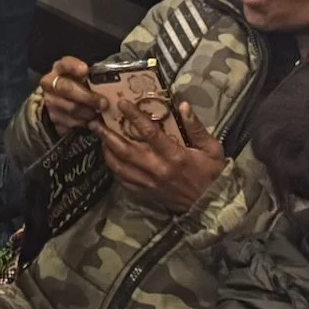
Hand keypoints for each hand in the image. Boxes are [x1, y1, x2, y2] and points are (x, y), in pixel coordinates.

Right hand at [37, 57, 102, 133]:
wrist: (60, 102)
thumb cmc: (78, 87)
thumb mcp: (84, 78)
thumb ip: (94, 78)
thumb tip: (114, 83)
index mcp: (60, 68)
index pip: (65, 64)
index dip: (74, 67)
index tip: (85, 71)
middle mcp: (50, 83)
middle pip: (67, 89)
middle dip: (87, 97)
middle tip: (104, 103)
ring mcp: (49, 101)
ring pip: (71, 108)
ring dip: (89, 113)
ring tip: (100, 114)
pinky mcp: (53, 117)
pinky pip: (70, 123)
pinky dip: (84, 123)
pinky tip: (91, 122)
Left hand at [99, 97, 224, 212]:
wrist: (213, 206)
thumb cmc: (213, 174)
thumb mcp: (212, 149)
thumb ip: (196, 127)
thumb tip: (182, 105)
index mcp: (175, 156)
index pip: (149, 133)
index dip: (134, 116)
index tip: (121, 103)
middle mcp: (158, 169)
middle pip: (126, 150)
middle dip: (108, 134)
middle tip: (95, 120)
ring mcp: (150, 183)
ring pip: (120, 166)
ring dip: (106, 150)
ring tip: (98, 136)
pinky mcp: (146, 193)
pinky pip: (123, 180)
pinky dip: (113, 168)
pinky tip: (109, 157)